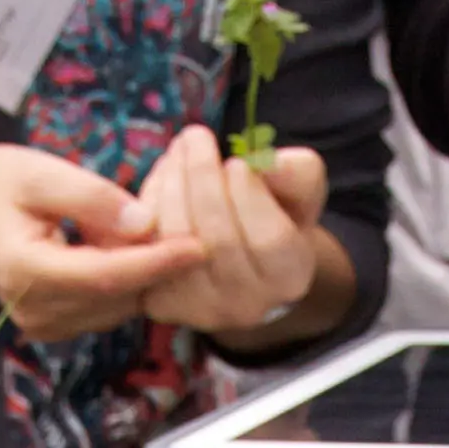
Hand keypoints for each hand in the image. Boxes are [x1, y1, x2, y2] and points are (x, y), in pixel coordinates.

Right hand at [0, 145, 191, 344]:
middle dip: (153, 263)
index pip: (105, 277)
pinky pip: (110, 307)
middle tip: (174, 219)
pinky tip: (116, 246)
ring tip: (130, 226)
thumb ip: (92, 198)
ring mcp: (44, 327)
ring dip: (140, 271)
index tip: (199, 245)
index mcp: (25, 272)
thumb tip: (146, 224)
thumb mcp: (41, 173)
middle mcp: (34, 312)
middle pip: (118, 295)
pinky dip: (126, 280)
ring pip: (119, 305)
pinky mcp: (57, 328)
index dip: (155, 263)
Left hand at [138, 125, 331, 341]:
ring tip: (179, 150)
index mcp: (289, 279)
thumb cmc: (274, 216)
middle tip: (195, 136)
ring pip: (176, 240)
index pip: (268, 240)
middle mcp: (246, 307)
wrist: (240, 261)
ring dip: (172, 184)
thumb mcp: (300, 189)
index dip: (249, 195)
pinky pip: (149, 248)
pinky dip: (150, 206)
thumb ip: (296, 173)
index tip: (236, 161)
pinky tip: (165, 181)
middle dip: (202, 177)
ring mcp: (200, 311)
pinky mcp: (162, 304)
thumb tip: (263, 164)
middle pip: (216, 238)